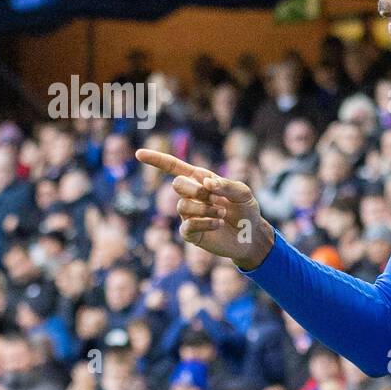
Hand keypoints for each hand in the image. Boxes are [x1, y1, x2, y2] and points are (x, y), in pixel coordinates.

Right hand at [136, 149, 274, 270]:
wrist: (251, 236)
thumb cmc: (246, 210)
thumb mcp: (243, 193)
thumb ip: (227, 185)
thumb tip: (206, 182)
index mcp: (200, 180)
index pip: (174, 167)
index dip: (156, 160)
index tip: (139, 153)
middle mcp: (191, 196)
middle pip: (177, 185)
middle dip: (196, 190)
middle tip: (214, 198)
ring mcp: (188, 215)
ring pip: (183, 206)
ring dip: (205, 209)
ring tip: (222, 213)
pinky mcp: (190, 233)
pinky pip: (188, 225)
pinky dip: (205, 223)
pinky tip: (218, 224)